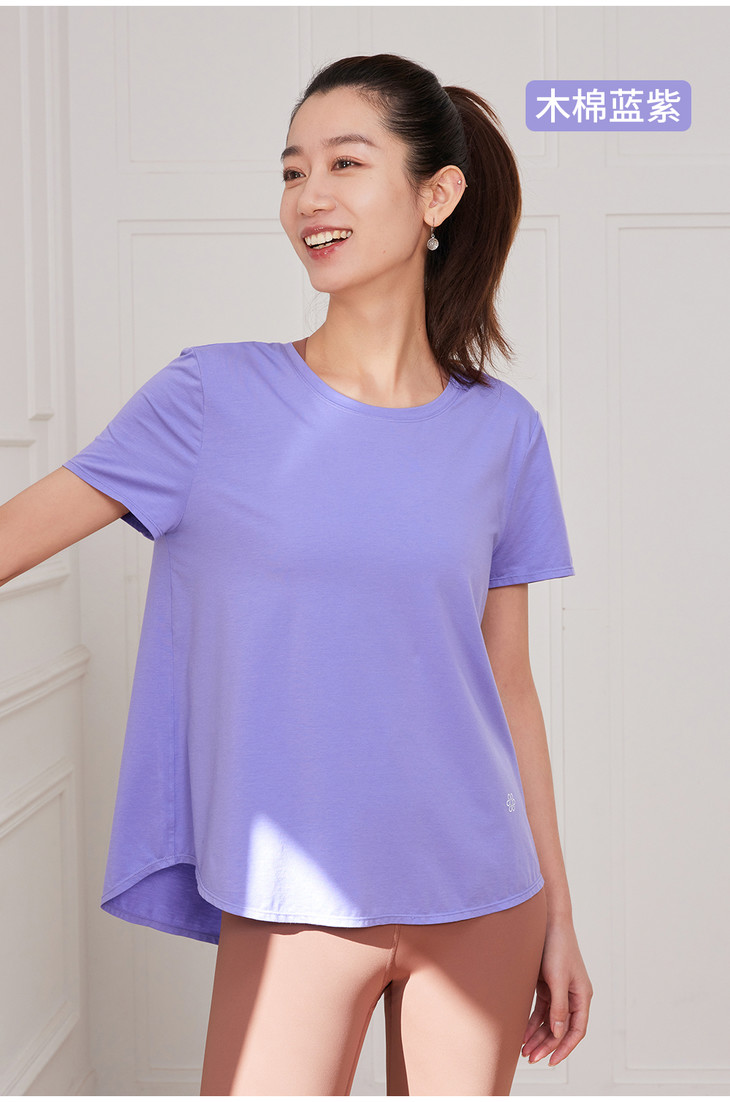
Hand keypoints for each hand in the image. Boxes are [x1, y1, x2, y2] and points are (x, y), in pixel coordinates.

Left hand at [521, 916, 592, 1066]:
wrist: (547, 921)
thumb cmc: (557, 947)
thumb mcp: (557, 979)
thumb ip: (559, 1007)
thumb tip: (559, 1033)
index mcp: (582, 996)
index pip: (577, 1030)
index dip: (565, 1048)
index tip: (552, 1061)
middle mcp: (573, 996)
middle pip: (561, 1029)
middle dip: (547, 1045)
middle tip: (530, 1058)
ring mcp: (559, 991)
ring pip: (550, 1021)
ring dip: (538, 1036)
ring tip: (524, 1050)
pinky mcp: (547, 985)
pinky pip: (541, 1010)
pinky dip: (532, 1022)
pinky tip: (522, 1032)